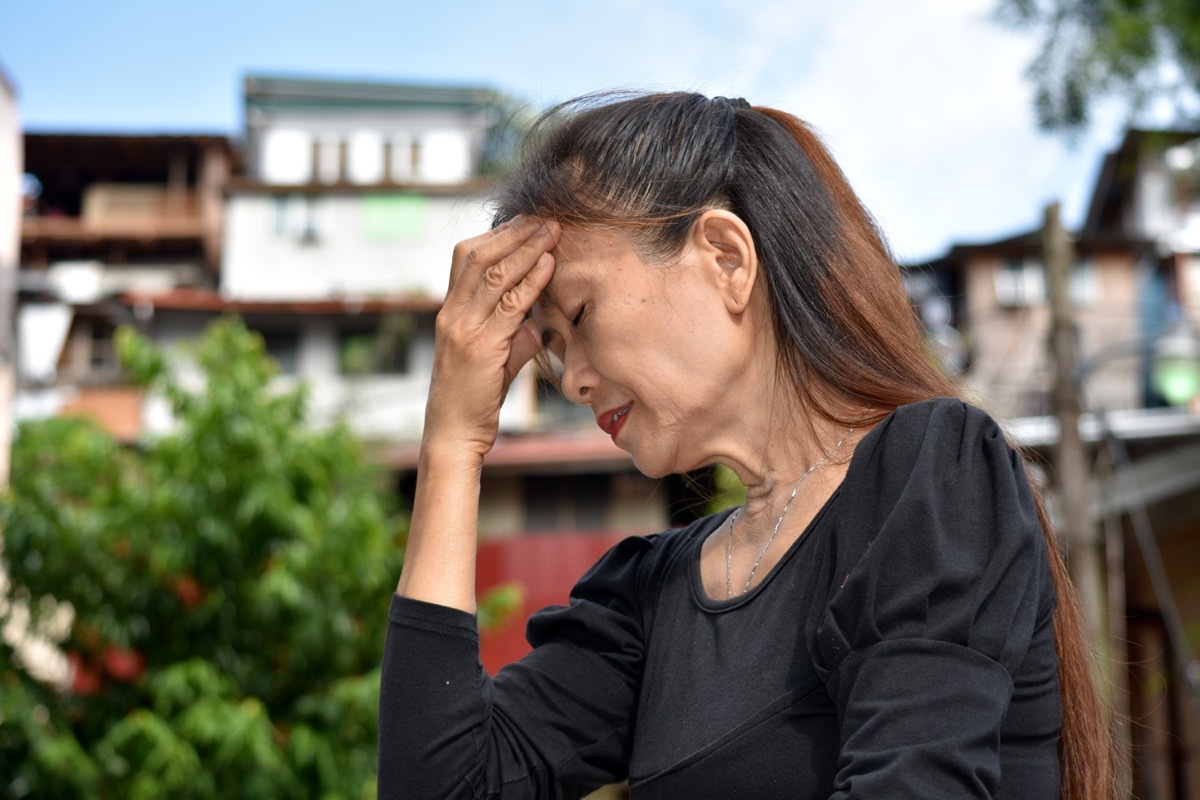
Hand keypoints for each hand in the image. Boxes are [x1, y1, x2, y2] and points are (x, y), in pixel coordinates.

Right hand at [423, 215, 558, 456]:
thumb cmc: (472, 399)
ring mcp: (463, 329)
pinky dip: (530, 282)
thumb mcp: (493, 361)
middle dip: (514, 232)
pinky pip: (508, 306)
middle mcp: (452, 314)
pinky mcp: (480, 348)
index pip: (466, 256)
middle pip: (478, 256)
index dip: (498, 234)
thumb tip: (537, 324)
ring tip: (552, 231)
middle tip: (545, 216)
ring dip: (526, 248)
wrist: (453, 433)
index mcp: (450, 311)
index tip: (526, 220)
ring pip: (493, 275)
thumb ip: (513, 338)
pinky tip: (548, 266)